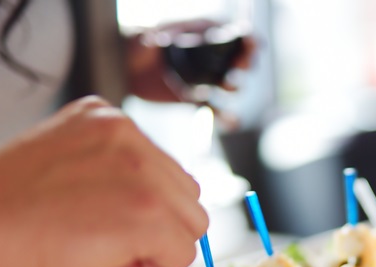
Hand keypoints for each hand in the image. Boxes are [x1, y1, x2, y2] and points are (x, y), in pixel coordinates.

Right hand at [0, 96, 207, 266]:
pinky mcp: (148, 213)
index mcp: (107, 119)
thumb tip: (151, 204)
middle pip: (186, 196)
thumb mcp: (66, 167)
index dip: (145, 207)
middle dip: (156, 227)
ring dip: (156, 249)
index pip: (165, 170)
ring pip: (191, 225)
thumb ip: (111, 172)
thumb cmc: (1, 210)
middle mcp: (129, 136)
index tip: (109, 221)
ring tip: (103, 252)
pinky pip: (183, 253)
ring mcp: (142, 172)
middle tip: (105, 241)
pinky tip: (107, 263)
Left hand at [125, 21, 256, 104]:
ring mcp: (204, 80)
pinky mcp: (196, 100)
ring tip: (227, 86)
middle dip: (243, 63)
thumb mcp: (147, 36)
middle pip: (238, 62)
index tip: (253, 43)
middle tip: (240, 65)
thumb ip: (155, 39)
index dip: (247, 40)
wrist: (123, 68)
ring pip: (230, 86)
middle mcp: (209, 59)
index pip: (233, 37)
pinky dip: (226, 117)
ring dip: (233, 86)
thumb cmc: (136, 44)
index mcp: (203, 36)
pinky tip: (231, 121)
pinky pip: (216, 110)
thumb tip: (156, 40)